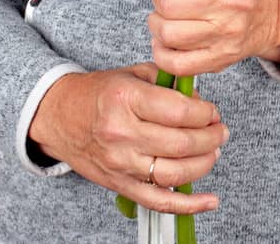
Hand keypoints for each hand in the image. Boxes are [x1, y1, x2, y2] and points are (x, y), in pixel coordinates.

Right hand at [27, 64, 227, 214]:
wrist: (59, 116)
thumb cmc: (99, 93)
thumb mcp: (134, 73)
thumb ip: (171, 83)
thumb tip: (201, 102)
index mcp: (127, 99)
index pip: (181, 112)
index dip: (206, 113)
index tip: (212, 111)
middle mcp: (122, 133)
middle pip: (181, 144)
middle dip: (211, 137)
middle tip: (220, 130)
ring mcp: (120, 163)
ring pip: (175, 173)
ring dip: (204, 163)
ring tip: (213, 151)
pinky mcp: (119, 184)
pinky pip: (158, 201)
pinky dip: (188, 205)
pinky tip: (210, 200)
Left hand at [141, 0, 279, 76]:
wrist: (272, 11)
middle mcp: (230, 1)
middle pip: (166, 4)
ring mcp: (226, 33)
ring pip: (167, 34)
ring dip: (158, 24)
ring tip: (168, 17)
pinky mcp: (220, 58)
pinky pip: (175, 64)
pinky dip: (163, 52)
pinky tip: (170, 40)